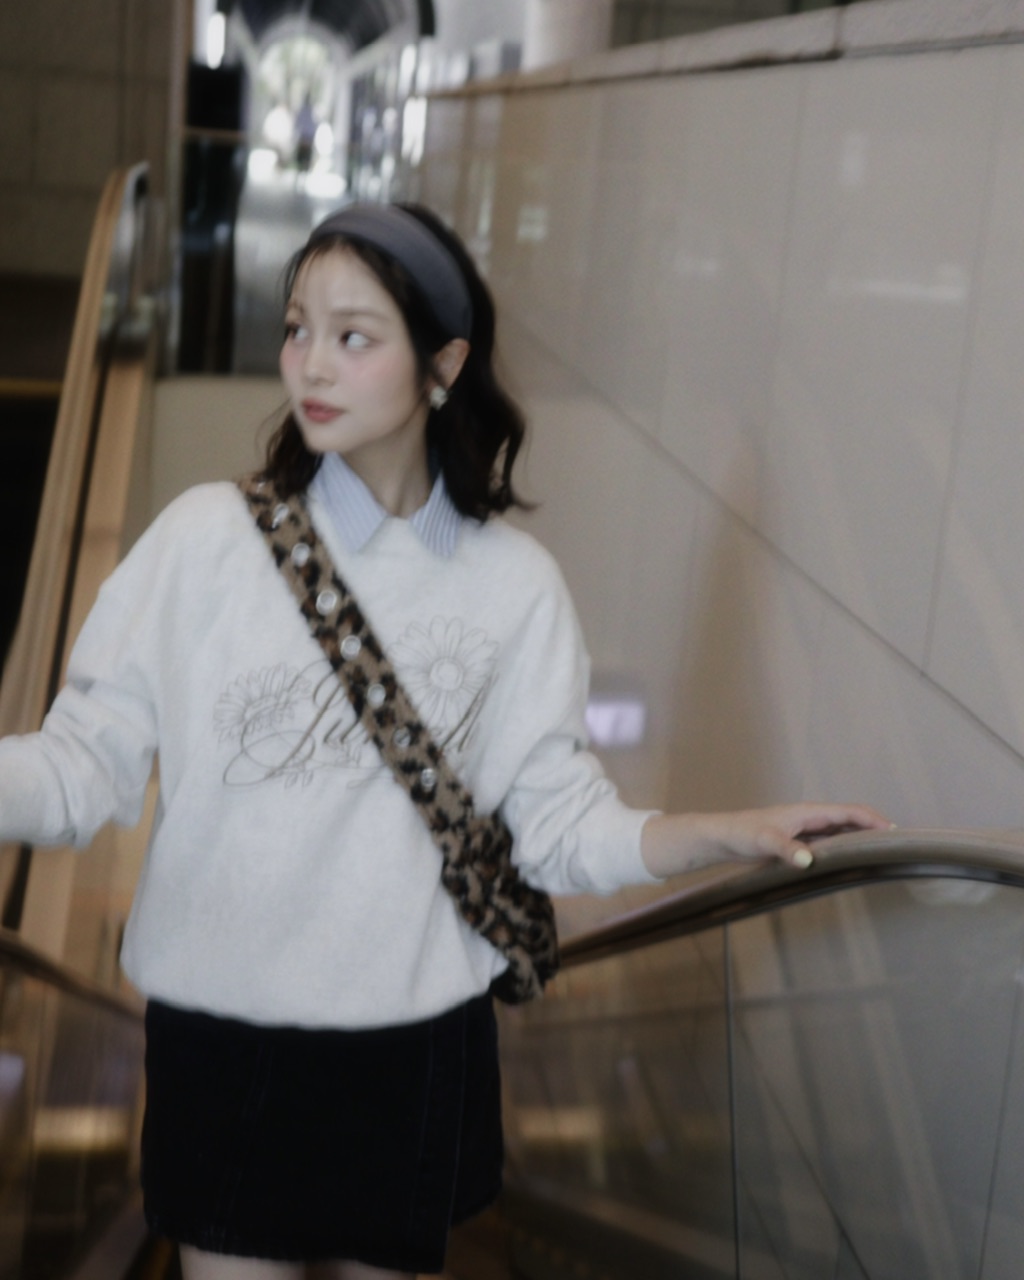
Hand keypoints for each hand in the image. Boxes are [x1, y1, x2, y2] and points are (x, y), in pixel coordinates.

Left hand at [641, 803, 891, 879]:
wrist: (719, 837)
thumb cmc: (739, 833)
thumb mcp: (763, 841)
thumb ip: (785, 849)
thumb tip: (809, 860)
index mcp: (807, 812)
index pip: (850, 811)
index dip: (874, 820)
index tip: (897, 832)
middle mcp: (809, 818)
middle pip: (850, 820)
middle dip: (874, 829)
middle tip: (899, 847)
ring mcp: (804, 829)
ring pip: (841, 831)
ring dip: (861, 839)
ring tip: (882, 855)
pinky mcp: (797, 841)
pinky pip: (829, 842)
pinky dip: (845, 848)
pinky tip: (850, 862)